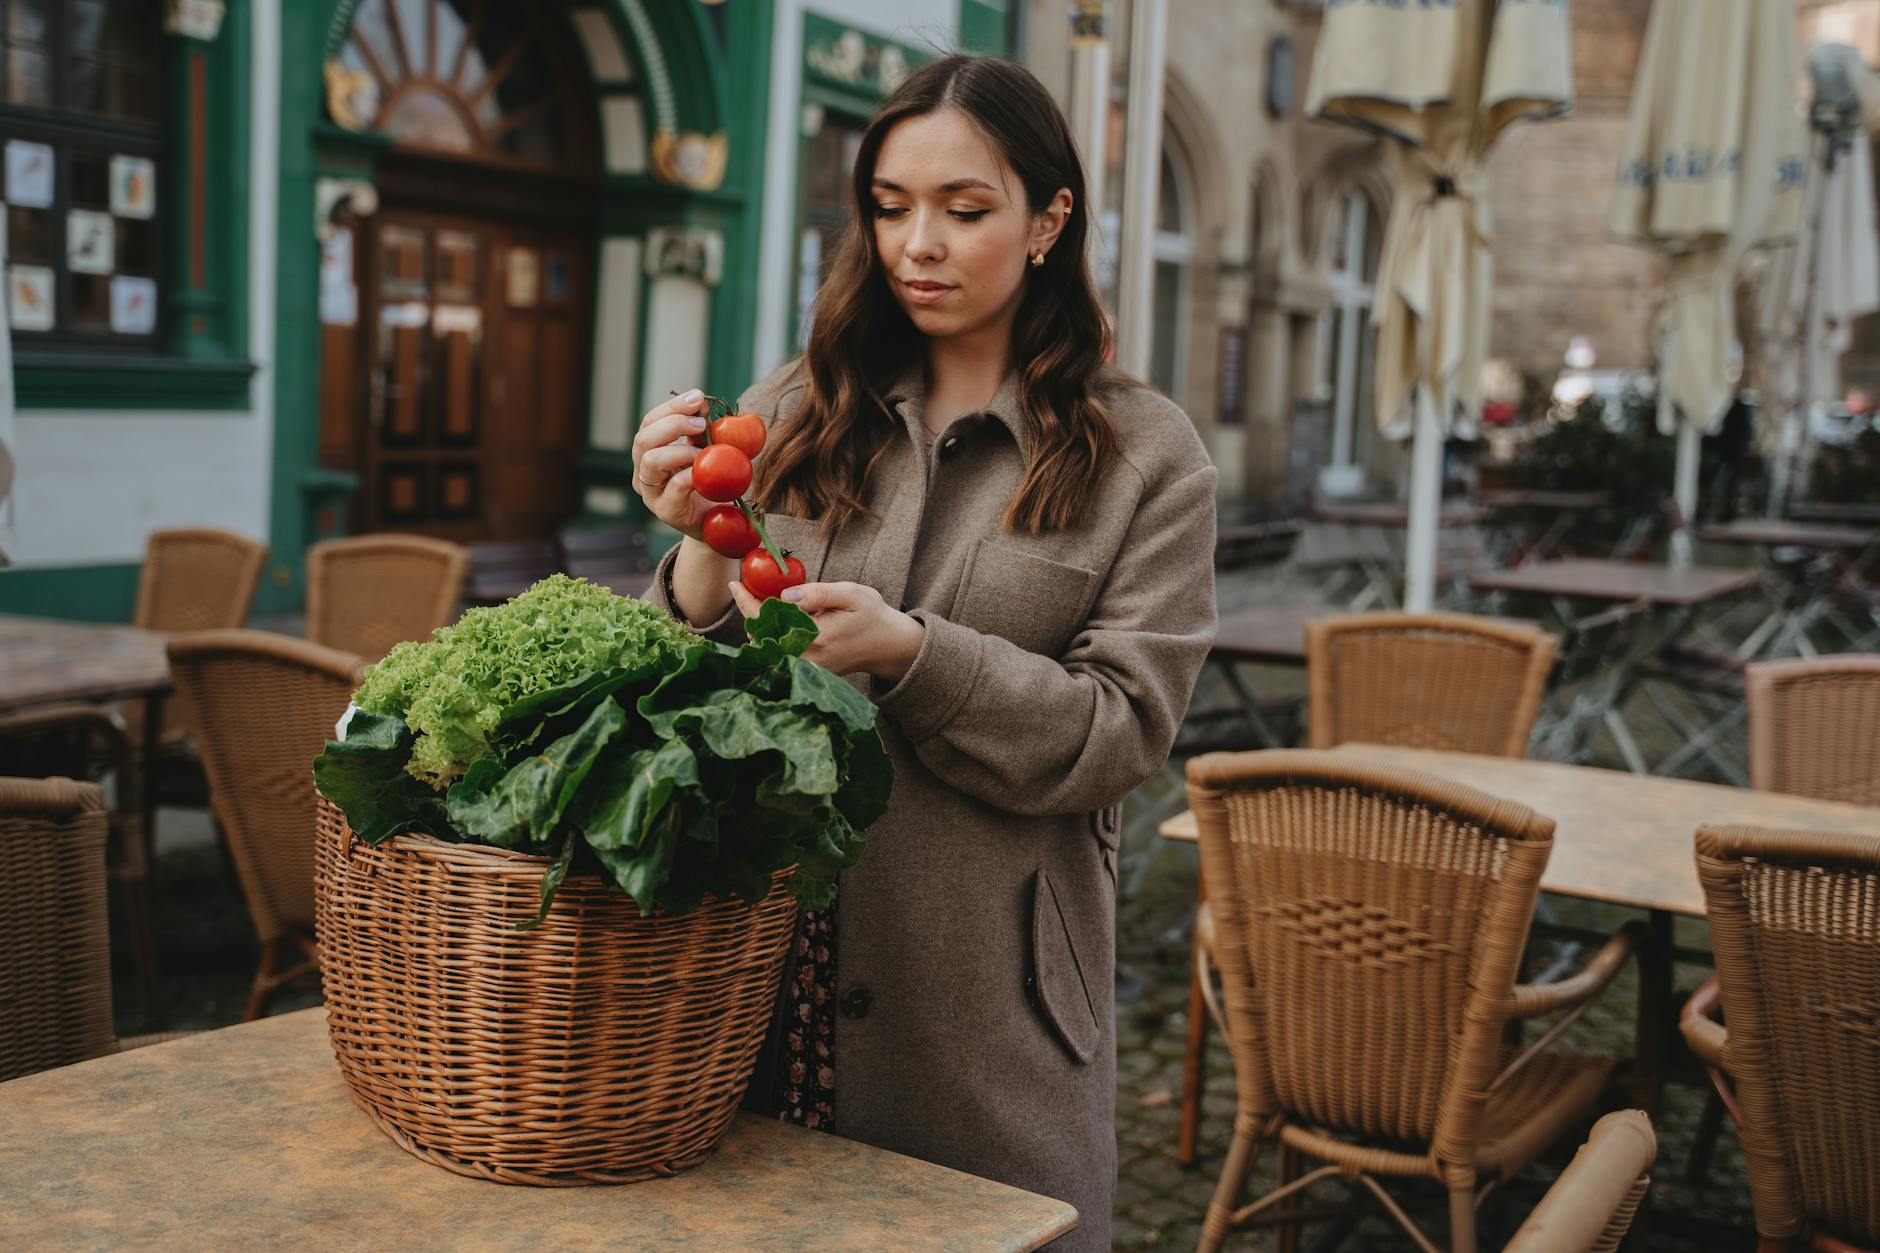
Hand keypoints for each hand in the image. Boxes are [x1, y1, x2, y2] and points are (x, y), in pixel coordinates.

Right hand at [631, 389, 713, 540]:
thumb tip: (701, 402)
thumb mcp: (707, 451)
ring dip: (680, 449)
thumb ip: (702, 430)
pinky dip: (691, 473)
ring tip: (704, 453)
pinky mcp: (667, 512)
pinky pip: (674, 487)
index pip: (650, 422)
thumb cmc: (711, 485)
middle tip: (701, 424)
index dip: (672, 407)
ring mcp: (652, 494)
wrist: (720, 524)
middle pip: (643, 439)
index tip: (698, 397)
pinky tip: (706, 471)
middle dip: (673, 424)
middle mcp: (644, 473)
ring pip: (650, 461)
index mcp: (649, 453)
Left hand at [728, 580, 924, 681]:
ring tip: (755, 602)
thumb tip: (786, 595)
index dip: (747, 602)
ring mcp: (806, 669)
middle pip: (761, 639)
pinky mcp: (806, 672)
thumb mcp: (851, 594)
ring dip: (757, 627)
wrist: (886, 645)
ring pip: (766, 650)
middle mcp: (807, 658)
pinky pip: (777, 656)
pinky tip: (771, 621)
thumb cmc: (870, 615)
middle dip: (749, 614)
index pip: (769, 621)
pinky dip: (768, 639)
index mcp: (816, 638)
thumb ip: (819, 593)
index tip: (735, 585)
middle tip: (744, 590)